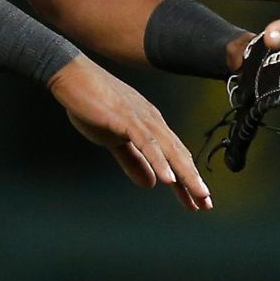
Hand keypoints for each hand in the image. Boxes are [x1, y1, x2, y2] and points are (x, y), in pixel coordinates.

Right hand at [47, 57, 212, 209]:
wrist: (73, 77)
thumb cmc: (93, 104)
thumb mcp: (115, 140)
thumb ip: (133, 161)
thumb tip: (150, 184)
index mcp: (151, 126)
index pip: (175, 156)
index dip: (188, 179)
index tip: (199, 200)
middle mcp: (152, 122)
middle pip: (179, 155)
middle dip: (194, 181)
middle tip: (206, 203)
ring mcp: (140, 119)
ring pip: (169, 151)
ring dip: (185, 174)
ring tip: (197, 194)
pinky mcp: (126, 120)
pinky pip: (147, 143)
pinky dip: (159, 161)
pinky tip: (168, 178)